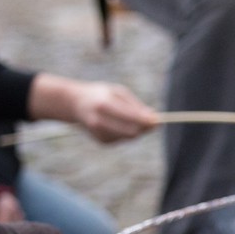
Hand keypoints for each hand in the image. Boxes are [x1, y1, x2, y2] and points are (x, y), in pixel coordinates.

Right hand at [28, 75, 158, 142]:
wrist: (75, 103)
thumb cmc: (101, 94)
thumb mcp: (117, 92)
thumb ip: (135, 105)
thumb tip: (153, 118)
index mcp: (104, 105)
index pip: (130, 117)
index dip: (146, 121)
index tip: (158, 120)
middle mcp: (99, 121)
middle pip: (131, 132)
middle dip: (145, 129)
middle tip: (155, 123)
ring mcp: (98, 133)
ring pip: (129, 137)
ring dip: (137, 129)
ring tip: (131, 117)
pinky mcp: (101, 141)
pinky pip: (123, 139)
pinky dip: (126, 132)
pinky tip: (118, 122)